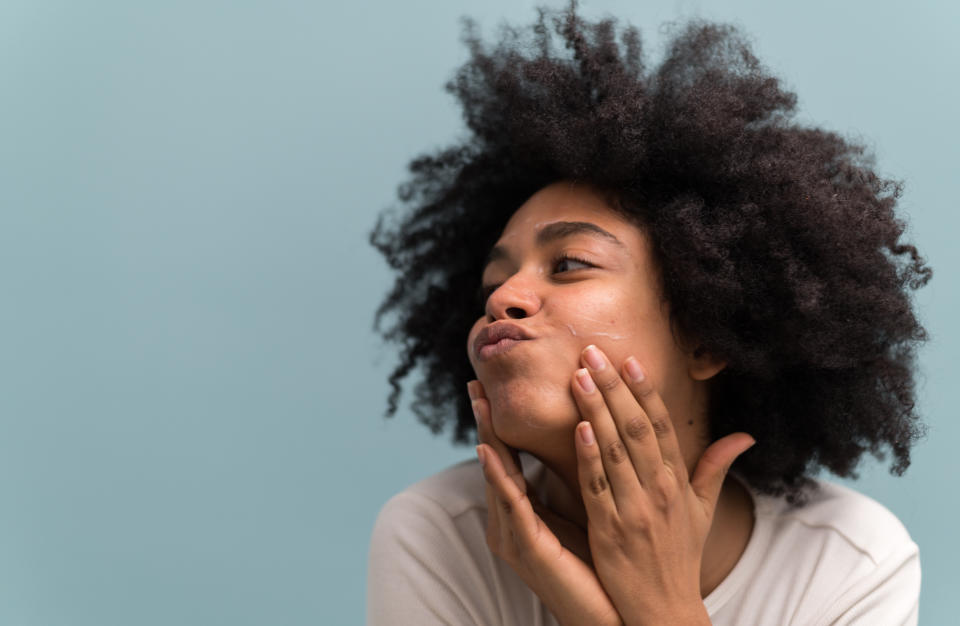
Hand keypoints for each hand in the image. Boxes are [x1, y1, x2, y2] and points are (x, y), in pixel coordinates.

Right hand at [468, 379, 622, 625]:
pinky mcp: (527, 549)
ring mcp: (516, 536)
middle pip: (497, 463)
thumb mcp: (589, 514)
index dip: (501, 423)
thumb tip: (590, 439)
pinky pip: (512, 506)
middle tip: (474, 384)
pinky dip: (501, 476)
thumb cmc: (602, 568)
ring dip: (487, 438)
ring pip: (498, 478)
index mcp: (526, 514)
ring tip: (479, 406)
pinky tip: (491, 451)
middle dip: (485, 423)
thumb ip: (582, 480)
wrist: (614, 618)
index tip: (492, 387)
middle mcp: (514, 523)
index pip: (511, 458)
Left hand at [570, 345, 754, 625]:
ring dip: (596, 410)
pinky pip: (598, 487)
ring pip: (615, 450)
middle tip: (592, 352)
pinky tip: (578, 428)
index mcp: (678, 482)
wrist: (664, 610)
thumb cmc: (680, 557)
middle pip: (636, 429)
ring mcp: (635, 510)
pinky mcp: (610, 531)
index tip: (630, 359)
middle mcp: (659, 491)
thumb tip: (744, 435)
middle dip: (614, 387)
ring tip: (578, 375)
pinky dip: (589, 457)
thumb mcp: (703, 512)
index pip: (662, 426)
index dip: (645, 391)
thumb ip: (715, 469)